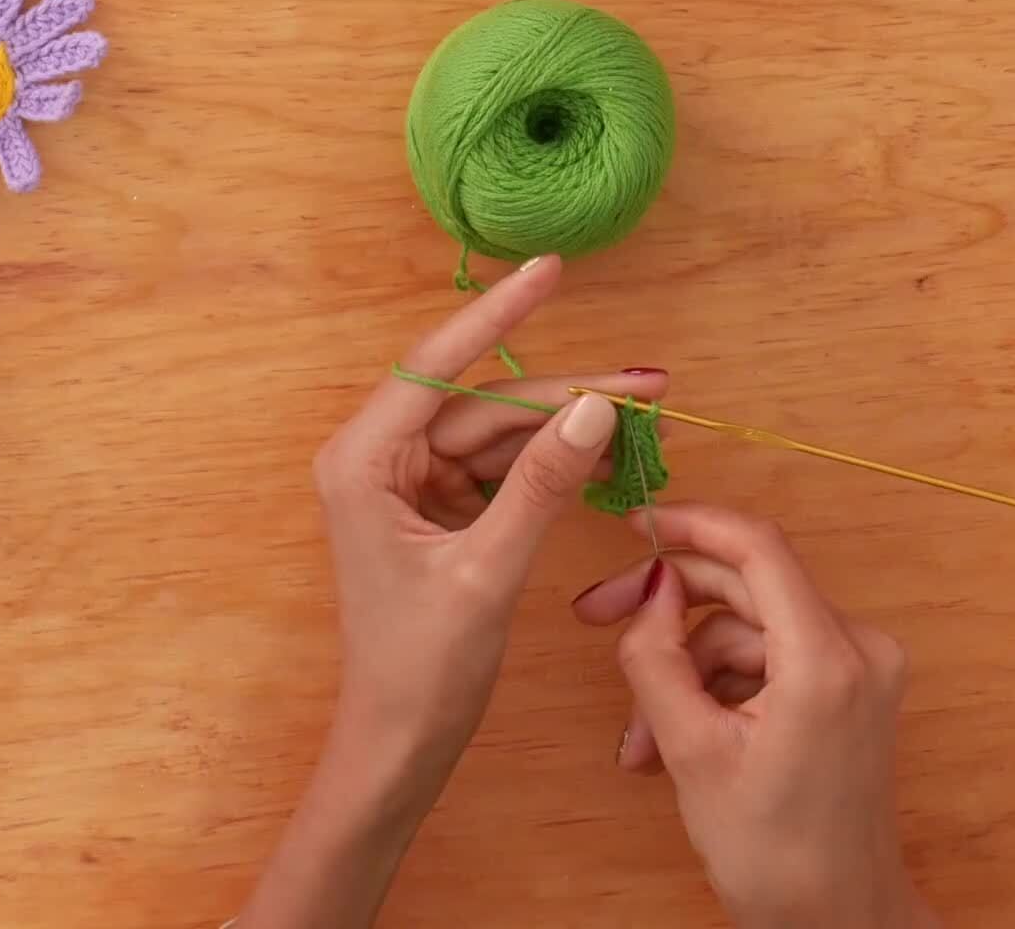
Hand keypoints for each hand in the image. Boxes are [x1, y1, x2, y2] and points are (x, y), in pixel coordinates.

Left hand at [315, 253, 667, 776]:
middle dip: (565, 393)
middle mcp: (379, 459)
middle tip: (651, 385)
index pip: (439, 364)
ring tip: (646, 418)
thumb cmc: (420, 668)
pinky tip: (608, 456)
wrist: (399, 746)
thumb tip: (594, 407)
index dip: (500, 312)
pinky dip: (552, 464)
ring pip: (500, 433)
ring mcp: (410, 484)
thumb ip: (541, 484)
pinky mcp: (437, 511)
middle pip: (484, 402)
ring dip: (567, 428)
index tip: (551, 268)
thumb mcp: (488, 570)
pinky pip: (502, 468)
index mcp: (364, 460)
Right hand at [573, 504, 935, 928]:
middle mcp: (858, 648)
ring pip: (748, 632)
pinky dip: (719, 688)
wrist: (838, 919)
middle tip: (596, 619)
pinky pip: (770, 659)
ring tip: (641, 736)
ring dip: (686, 670)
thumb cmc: (776, 855)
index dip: (689, 525)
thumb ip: (658, 656)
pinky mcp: (851, 688)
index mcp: (826, 659)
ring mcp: (861, 668)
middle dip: (668, 609)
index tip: (636, 524)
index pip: (757, 547)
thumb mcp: (690, 751)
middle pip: (747, 587)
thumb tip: (648, 589)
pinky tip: (675, 737)